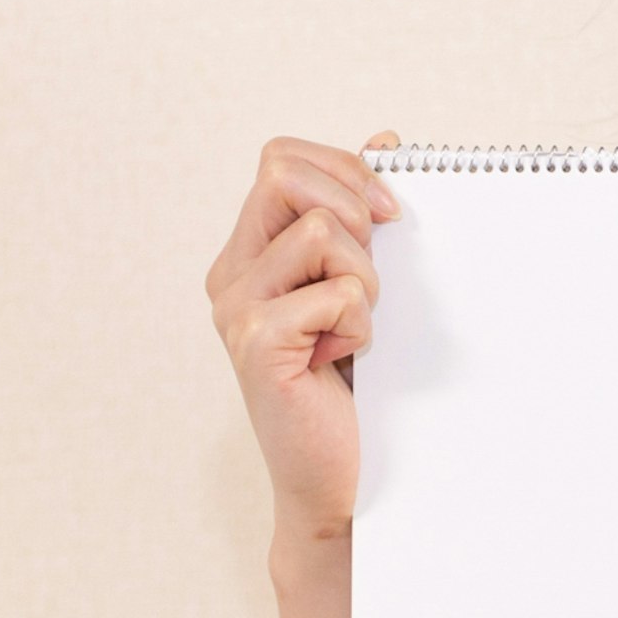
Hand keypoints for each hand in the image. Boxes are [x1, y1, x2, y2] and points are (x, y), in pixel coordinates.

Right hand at [205, 131, 403, 543]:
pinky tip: (342, 359)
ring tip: (351, 330)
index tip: (387, 213)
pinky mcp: (257, 343)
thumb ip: (360, 214)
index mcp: (248, 252)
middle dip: (351, 207)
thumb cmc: (349, 384)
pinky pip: (336, 293)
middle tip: (369, 271)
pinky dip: (360, 324)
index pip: (280, 159)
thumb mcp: (358, 282)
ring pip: (322, 232)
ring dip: (365, 280)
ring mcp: (236, 309)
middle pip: (284, 174)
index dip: (342, 169)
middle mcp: (230, 275)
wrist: (336, 478)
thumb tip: (386, 139)